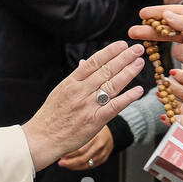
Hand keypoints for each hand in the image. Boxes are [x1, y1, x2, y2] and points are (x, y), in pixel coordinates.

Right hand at [22, 41, 144, 169]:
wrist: (42, 137)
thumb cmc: (51, 116)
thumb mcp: (60, 91)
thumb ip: (76, 77)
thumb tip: (84, 62)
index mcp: (71, 82)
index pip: (94, 62)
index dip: (110, 51)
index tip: (122, 44)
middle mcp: (81, 91)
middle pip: (106, 70)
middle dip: (124, 58)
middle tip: (138, 49)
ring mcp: (88, 106)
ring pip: (112, 85)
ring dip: (128, 72)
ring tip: (140, 63)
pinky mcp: (95, 121)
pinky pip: (114, 106)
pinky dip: (127, 97)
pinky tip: (138, 90)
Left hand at [58, 126, 114, 170]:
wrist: (113, 131)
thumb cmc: (98, 125)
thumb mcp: (89, 124)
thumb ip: (77, 131)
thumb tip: (61, 139)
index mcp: (96, 136)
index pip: (80, 149)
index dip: (69, 153)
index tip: (61, 154)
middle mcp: (100, 146)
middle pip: (83, 158)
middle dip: (70, 162)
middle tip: (61, 162)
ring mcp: (102, 154)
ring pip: (86, 164)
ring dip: (73, 165)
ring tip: (65, 164)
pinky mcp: (103, 159)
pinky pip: (90, 166)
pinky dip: (80, 167)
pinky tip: (73, 165)